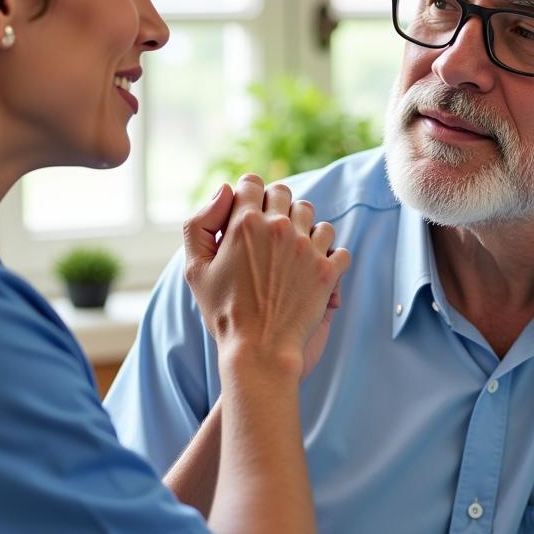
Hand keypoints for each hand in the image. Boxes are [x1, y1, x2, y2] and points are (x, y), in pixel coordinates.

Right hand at [183, 175, 350, 379]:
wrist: (258, 351)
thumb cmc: (223, 312)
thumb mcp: (195, 268)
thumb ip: (200, 223)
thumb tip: (225, 190)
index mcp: (244, 223)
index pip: (252, 182)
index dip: (248, 195)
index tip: (248, 215)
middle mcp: (278, 228)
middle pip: (284, 192)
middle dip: (275, 207)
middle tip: (268, 236)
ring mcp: (306, 247)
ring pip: (313, 215)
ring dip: (303, 227)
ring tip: (292, 252)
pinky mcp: (328, 269)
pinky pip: (338, 246)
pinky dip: (330, 255)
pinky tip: (314, 269)